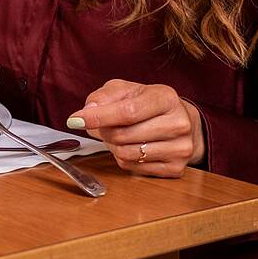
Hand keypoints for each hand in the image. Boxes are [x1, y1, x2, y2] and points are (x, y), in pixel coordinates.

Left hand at [67, 80, 205, 178]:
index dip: (98, 117)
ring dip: (111, 145)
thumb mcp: (125, 90)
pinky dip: (122, 158)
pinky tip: (130, 146)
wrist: (179, 121)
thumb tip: (87, 111)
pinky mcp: (176, 168)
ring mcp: (181, 148)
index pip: (127, 112)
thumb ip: (103, 97)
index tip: (76, 120)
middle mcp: (179, 124)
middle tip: (102, 125)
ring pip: (126, 153)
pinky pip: (133, 167)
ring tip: (116, 135)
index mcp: (166, 98)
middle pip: (123, 135)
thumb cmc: (147, 103)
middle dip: (104, 131)